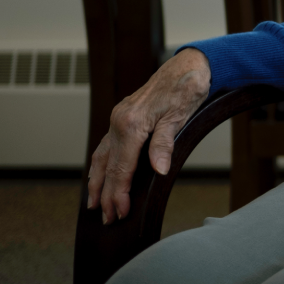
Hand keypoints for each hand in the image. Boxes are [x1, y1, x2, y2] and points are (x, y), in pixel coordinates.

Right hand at [85, 48, 210, 223]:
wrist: (189, 64)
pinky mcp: (123, 116)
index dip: (119, 193)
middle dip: (105, 194)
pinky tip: (101, 172)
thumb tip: (158, 170)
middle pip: (108, 167)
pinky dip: (102, 163)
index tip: (119, 213)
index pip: (122, 169)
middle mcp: (119, 122)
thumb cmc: (187, 86)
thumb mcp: (180, 116)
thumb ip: (165, 143)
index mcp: (131, 125)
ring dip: (98, 181)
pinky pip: (107, 145)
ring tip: (94, 202)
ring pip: (102, 156)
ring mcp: (119, 119)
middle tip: (106, 218)